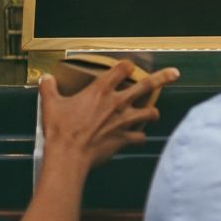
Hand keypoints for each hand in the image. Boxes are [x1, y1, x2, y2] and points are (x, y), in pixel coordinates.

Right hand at [36, 61, 176, 171]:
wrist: (69, 156)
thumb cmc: (60, 130)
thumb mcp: (50, 105)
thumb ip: (49, 88)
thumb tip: (45, 78)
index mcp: (101, 91)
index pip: (121, 69)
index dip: (127, 65)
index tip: (129, 65)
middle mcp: (117, 103)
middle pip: (147, 86)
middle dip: (163, 78)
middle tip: (175, 73)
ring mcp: (124, 121)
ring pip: (149, 113)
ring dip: (153, 112)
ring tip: (155, 113)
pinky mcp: (124, 139)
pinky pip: (139, 138)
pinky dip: (139, 138)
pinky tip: (138, 139)